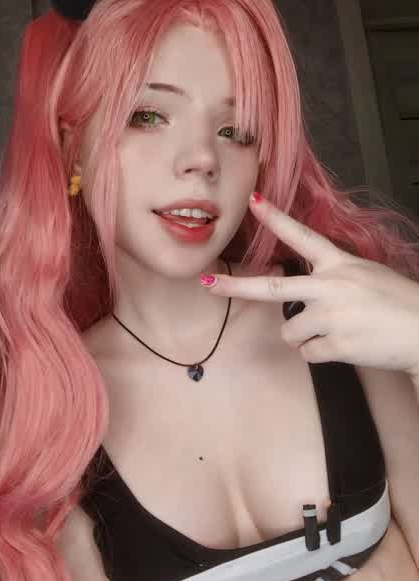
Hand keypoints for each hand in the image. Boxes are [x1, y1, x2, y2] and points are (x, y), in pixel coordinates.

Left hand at [203, 193, 418, 376]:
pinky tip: (344, 346)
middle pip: (270, 288)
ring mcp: (331, 316)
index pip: (302, 236)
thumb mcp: (365, 274)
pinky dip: (319, 353)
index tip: (253, 201)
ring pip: (290, 331)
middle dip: (234, 286)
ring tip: (335, 332)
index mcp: (339, 264)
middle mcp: (330, 286)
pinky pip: (307, 353)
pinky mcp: (336, 344)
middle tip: (207, 285)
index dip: (276, 219)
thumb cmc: (398, 301)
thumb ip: (331, 277)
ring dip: (304, 336)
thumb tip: (300, 293)